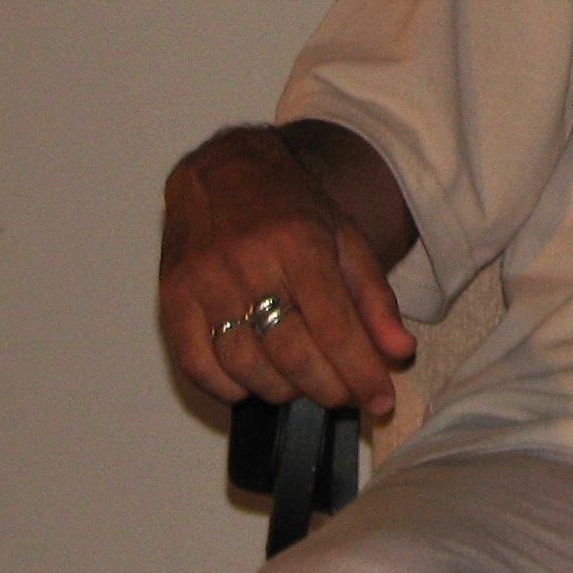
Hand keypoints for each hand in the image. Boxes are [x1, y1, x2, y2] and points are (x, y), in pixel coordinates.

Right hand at [158, 124, 415, 416]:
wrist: (225, 170)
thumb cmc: (292, 209)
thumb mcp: (346, 239)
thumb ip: (374, 298)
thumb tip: (400, 352)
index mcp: (300, 244)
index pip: (335, 327)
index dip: (361, 372)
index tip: (381, 402)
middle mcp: (249, 263)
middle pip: (291, 353)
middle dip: (327, 387)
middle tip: (345, 396)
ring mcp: (204, 282)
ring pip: (245, 366)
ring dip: (282, 390)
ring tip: (304, 384)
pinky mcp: (172, 297)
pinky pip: (197, 364)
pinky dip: (229, 387)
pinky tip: (254, 381)